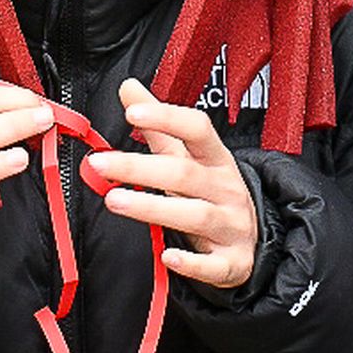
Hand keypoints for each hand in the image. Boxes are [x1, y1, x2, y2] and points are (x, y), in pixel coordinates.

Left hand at [85, 79, 258, 291]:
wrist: (252, 237)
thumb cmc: (211, 190)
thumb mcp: (190, 156)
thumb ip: (158, 125)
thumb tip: (128, 87)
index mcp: (215, 158)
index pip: (197, 129)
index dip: (166, 118)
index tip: (133, 112)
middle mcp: (225, 188)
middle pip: (184, 174)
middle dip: (140, 168)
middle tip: (100, 164)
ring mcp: (231, 225)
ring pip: (195, 215)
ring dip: (153, 208)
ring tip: (114, 201)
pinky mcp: (232, 262)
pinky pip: (214, 265)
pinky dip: (192, 263)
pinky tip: (167, 256)